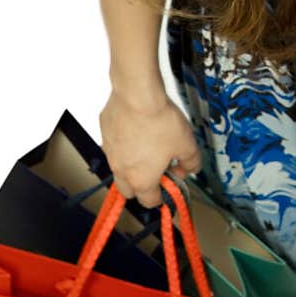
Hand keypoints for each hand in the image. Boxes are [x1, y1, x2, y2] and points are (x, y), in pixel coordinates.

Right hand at [98, 88, 201, 208]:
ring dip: (131, 166)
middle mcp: (121, 170)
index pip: (150, 201)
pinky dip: (123, 145)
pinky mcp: (104, 134)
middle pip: (128, 191)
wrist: (137, 95)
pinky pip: (113, 147)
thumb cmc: (161, 122)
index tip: (169, 187)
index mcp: (142, 179)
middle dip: (142, 187)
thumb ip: (191, 163)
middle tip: (158, 171)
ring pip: (119, 169)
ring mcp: (109, 153)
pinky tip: (137, 130)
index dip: (162, 197)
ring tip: (148, 148)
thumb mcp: (187, 145)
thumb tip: (190, 168)